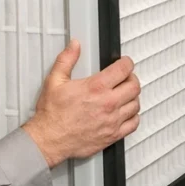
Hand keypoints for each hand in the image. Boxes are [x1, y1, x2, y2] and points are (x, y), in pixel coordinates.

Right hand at [22, 39, 140, 168]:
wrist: (49, 139)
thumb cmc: (52, 114)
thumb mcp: (55, 81)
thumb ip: (66, 60)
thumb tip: (74, 46)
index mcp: (96, 87)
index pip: (123, 69)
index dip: (127, 63)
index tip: (125, 63)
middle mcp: (108, 103)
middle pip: (134, 86)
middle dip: (131, 79)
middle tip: (125, 78)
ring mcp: (112, 120)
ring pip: (135, 104)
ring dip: (132, 97)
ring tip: (124, 95)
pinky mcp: (113, 135)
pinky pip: (133, 124)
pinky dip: (133, 116)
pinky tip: (125, 113)